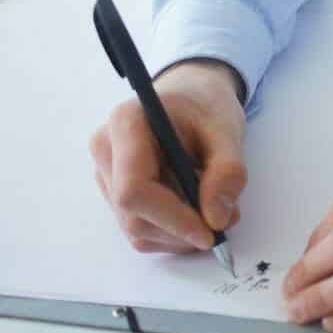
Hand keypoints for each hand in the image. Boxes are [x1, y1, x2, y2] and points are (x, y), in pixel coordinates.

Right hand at [89, 58, 247, 253]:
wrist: (192, 98)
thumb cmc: (205, 106)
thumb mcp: (227, 129)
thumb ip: (227, 171)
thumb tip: (216, 219)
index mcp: (126, 123)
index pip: (133, 188)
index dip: (171, 217)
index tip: (209, 231)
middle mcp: (106, 150)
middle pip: (133, 214)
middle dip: (181, 228)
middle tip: (225, 221)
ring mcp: (105, 174)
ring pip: (136, 228)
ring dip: (179, 234)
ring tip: (215, 210)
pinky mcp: (113, 193)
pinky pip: (139, 229)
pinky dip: (172, 233)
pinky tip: (195, 213)